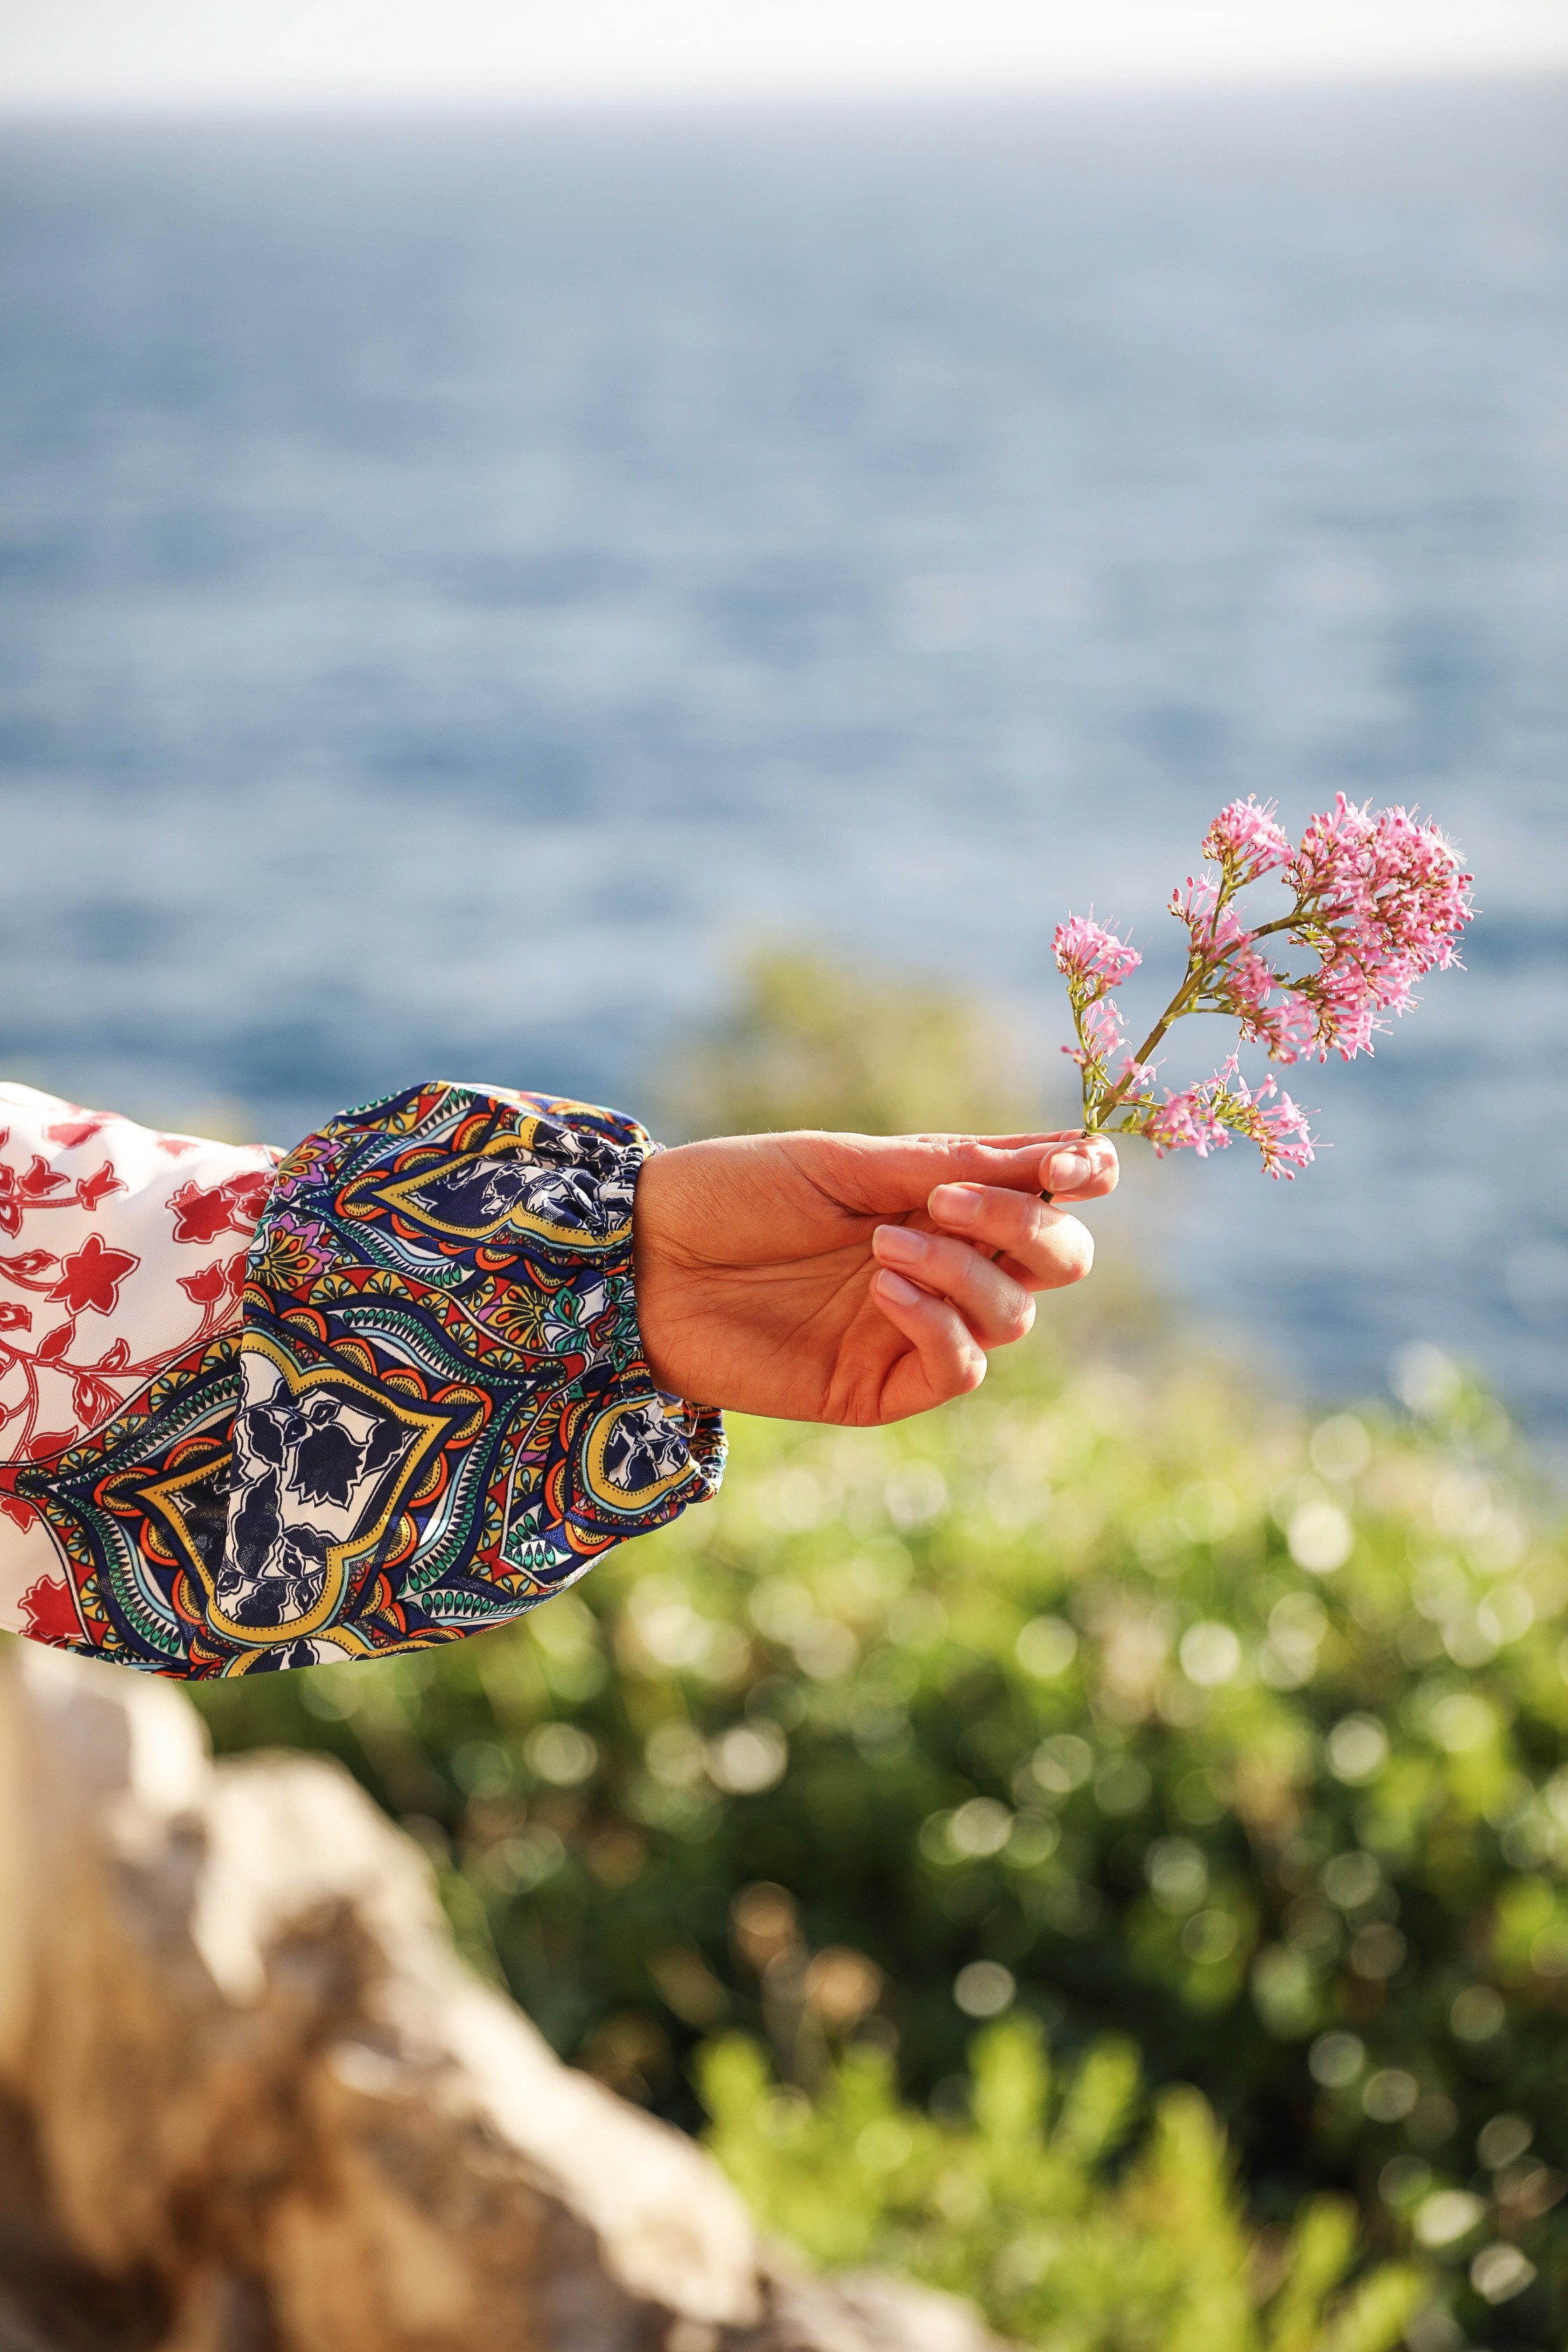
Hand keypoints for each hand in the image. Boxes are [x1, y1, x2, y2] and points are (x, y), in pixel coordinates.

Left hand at [632, 1129, 1117, 1424]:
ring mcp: (917, 1327)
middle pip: (1058, 1260)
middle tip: (951, 1201)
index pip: (1048, 1192)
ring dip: (968, 1271)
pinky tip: (885, 1289)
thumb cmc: (734, 1192)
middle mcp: (945, 1261)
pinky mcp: (881, 1387)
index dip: (1082, 1177)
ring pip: (1017, 1316)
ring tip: (883, 1245)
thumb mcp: (845, 1162)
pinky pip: (960, 1369)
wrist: (642, 1258)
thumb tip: (1069, 1156)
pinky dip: (941, 1325)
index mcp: (941, 1195)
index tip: (1080, 1166)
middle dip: (1030, 1227)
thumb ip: (952, 1165)